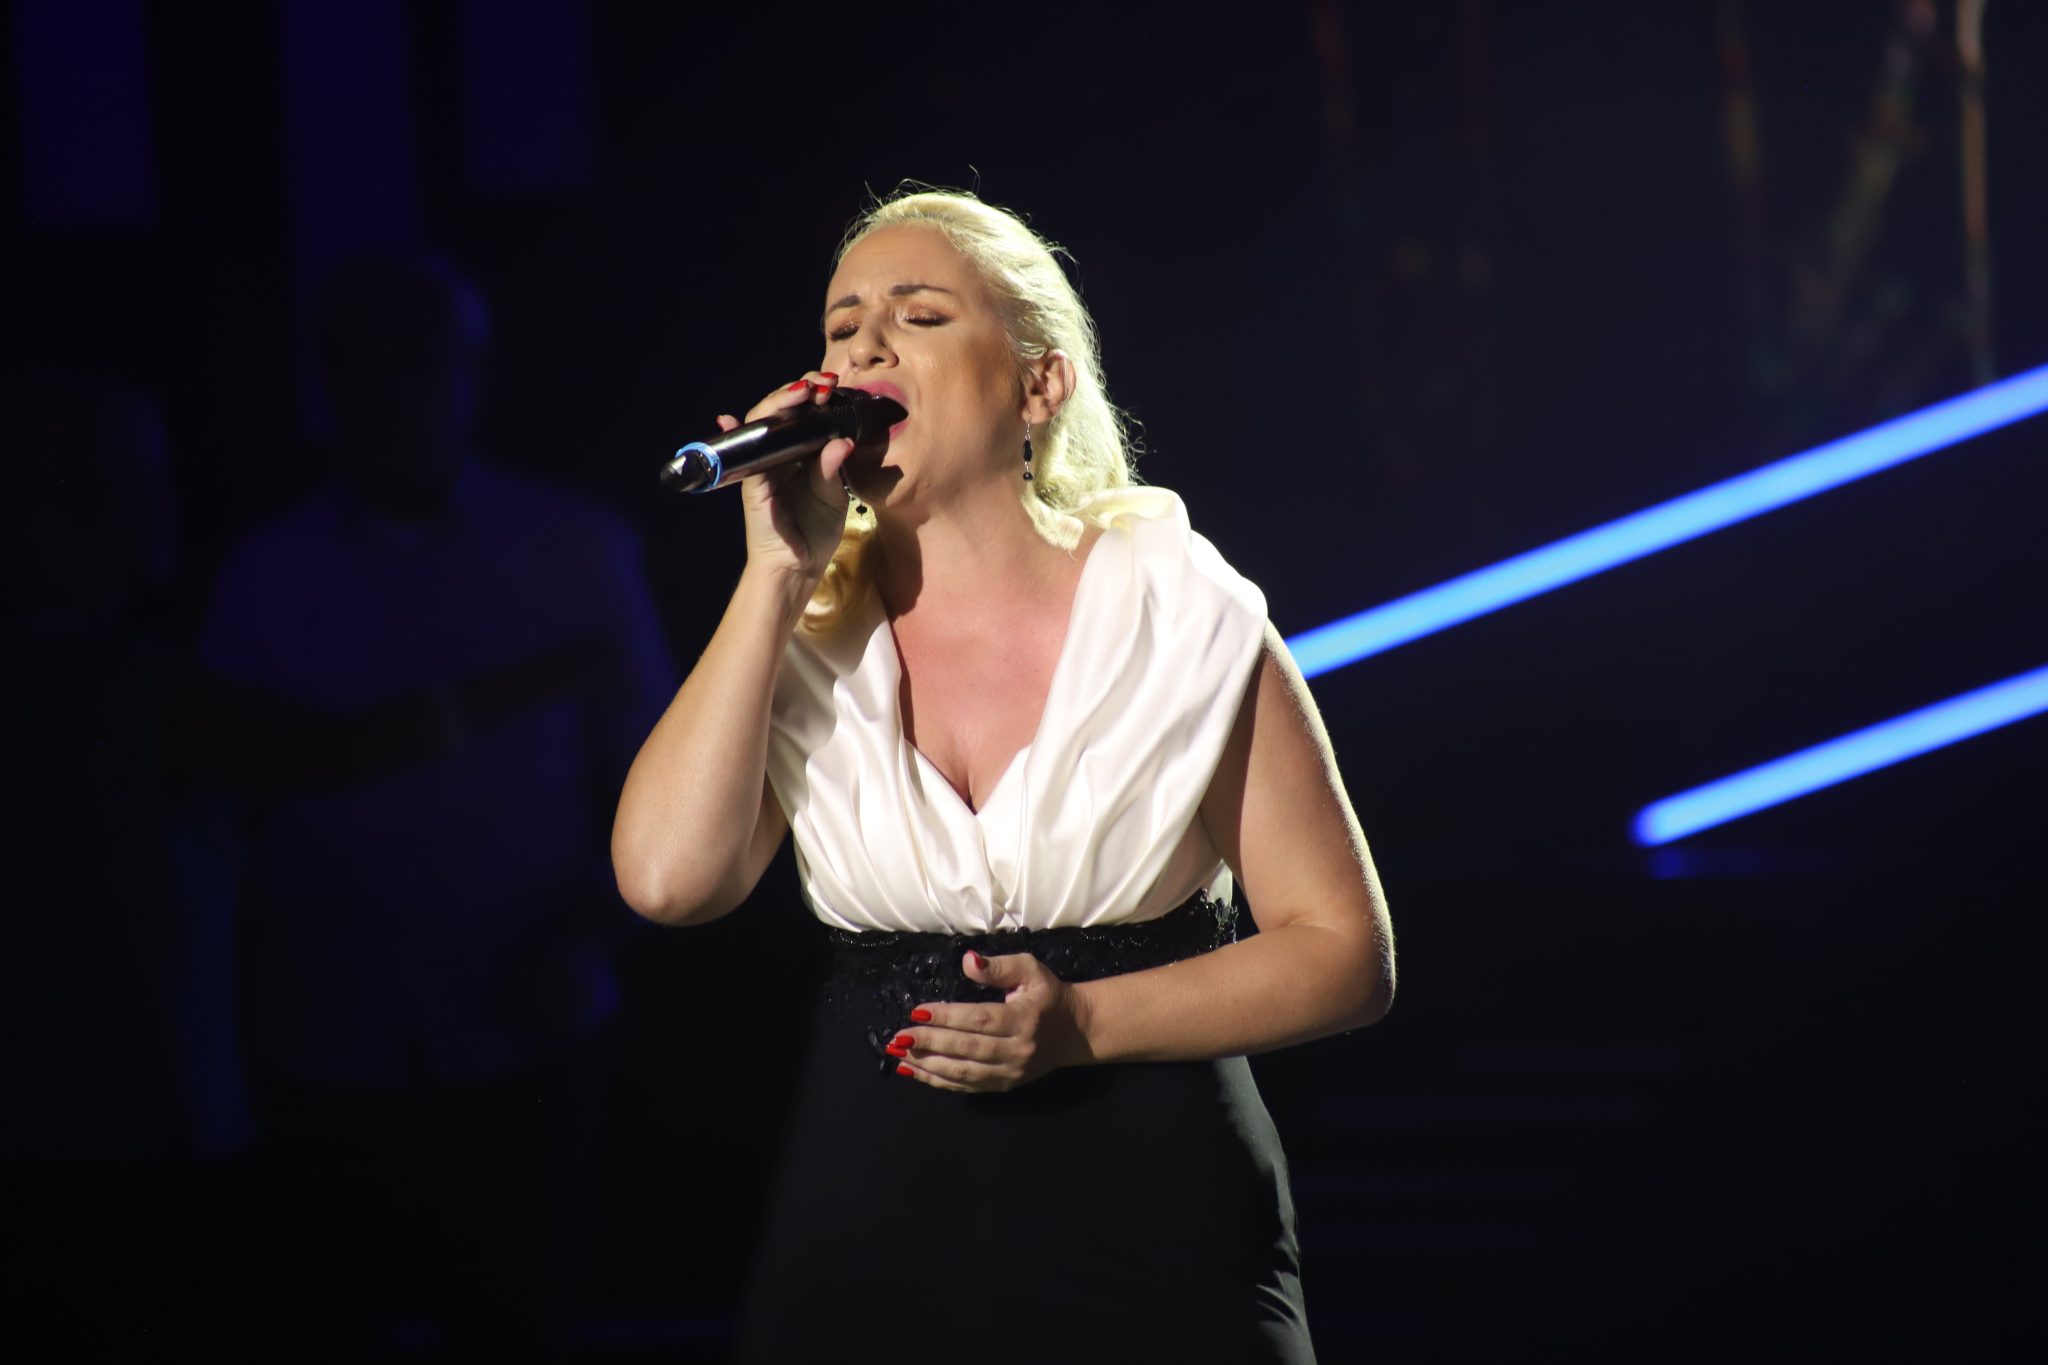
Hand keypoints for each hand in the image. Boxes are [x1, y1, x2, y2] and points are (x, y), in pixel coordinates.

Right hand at [724, 371, 855, 591]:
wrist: (799, 567)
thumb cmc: (816, 531)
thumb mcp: (834, 496)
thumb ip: (833, 468)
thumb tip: (841, 441)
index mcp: (801, 454)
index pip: (802, 416)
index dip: (815, 398)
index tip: (833, 386)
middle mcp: (778, 454)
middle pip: (779, 412)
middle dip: (797, 391)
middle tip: (820, 383)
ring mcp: (761, 466)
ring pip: (761, 424)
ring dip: (777, 403)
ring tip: (800, 390)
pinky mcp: (750, 482)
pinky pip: (742, 455)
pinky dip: (735, 435)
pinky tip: (727, 421)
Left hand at [888, 951, 1091, 1092]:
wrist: (1076, 1032)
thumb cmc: (1047, 995)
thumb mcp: (1031, 969)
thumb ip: (999, 966)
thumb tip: (967, 961)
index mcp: (1023, 1018)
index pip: (979, 1019)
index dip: (947, 1016)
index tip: (917, 1010)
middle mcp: (1017, 1049)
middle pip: (967, 1048)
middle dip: (929, 1043)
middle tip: (898, 1036)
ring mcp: (1010, 1072)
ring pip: (963, 1072)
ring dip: (927, 1065)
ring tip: (898, 1055)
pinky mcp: (1004, 1085)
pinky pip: (967, 1087)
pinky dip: (938, 1082)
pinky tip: (914, 1072)